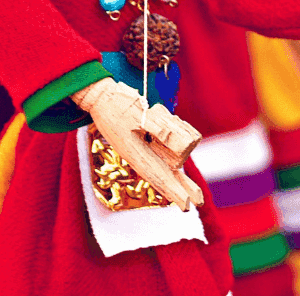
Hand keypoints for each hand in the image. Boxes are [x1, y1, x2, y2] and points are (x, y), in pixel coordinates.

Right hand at [73, 78, 203, 210]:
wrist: (101, 95)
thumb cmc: (115, 105)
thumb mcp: (136, 113)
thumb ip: (157, 126)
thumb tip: (175, 139)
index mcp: (137, 153)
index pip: (159, 176)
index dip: (174, 191)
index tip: (187, 204)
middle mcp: (142, 152)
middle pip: (166, 171)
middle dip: (182, 184)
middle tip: (198, 200)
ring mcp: (144, 144)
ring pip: (169, 151)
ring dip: (176, 142)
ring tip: (161, 123)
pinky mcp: (146, 134)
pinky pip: (165, 138)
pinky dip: (172, 130)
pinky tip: (163, 117)